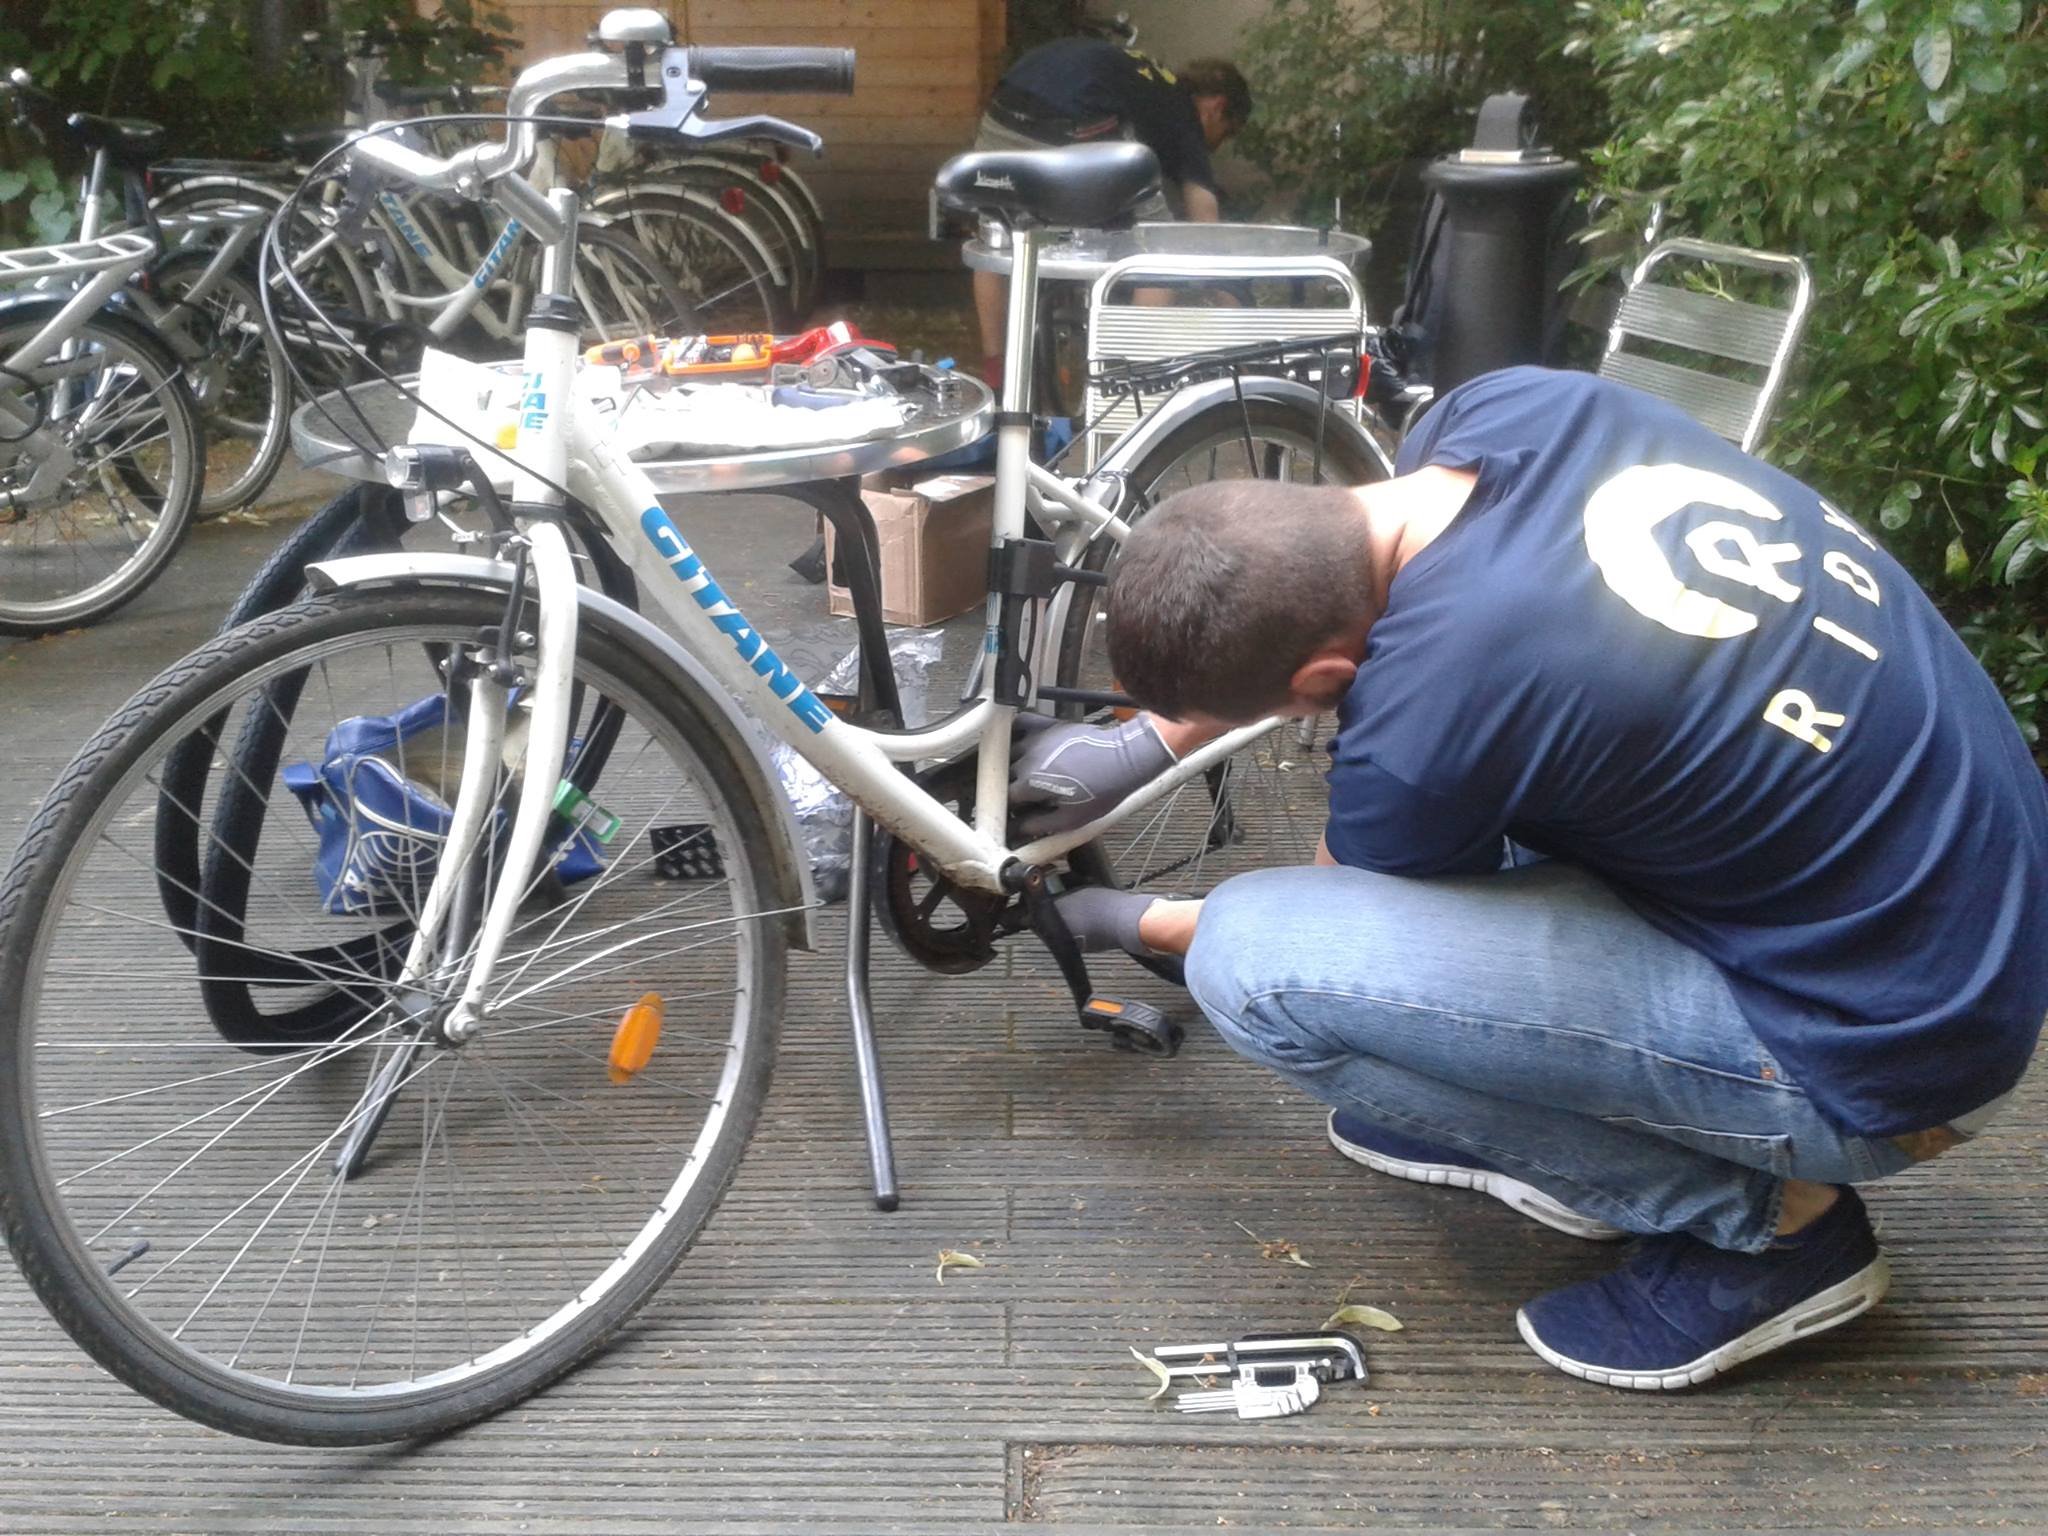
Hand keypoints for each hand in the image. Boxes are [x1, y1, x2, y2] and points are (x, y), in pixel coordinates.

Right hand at [1008, 712, 1175, 835]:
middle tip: (1025, 796)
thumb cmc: (1101, 791)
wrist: (1124, 759)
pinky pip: (1022, 722)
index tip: (1017, 812)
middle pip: (1005, 775)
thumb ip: (1039, 824)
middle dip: (1011, 786)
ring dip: (1012, 762)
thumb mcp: (1071, 819)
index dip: (1010, 808)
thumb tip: (1017, 830)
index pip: (1005, 798)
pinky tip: (1020, 740)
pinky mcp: (1048, 725)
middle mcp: (1027, 759)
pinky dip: (1016, 730)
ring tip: (1024, 773)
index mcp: (1030, 784)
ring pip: (1009, 750)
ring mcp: (1036, 739)